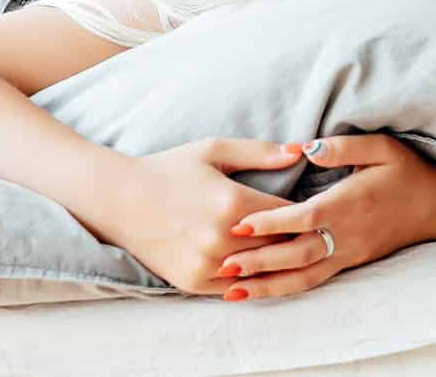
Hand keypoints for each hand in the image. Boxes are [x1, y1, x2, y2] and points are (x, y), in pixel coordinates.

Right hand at [95, 138, 304, 295]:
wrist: (118, 199)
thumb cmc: (169, 168)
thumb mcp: (214, 150)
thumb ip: (260, 152)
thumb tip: (300, 151)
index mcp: (232, 203)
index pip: (291, 215)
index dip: (307, 210)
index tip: (317, 206)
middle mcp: (221, 239)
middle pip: (281, 246)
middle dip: (296, 237)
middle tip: (310, 230)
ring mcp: (206, 265)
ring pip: (262, 270)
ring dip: (277, 260)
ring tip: (290, 248)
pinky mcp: (193, 282)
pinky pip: (237, 287)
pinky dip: (251, 277)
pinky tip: (260, 266)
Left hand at [216, 134, 435, 299]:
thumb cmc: (406, 171)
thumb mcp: (382, 147)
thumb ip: (342, 147)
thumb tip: (305, 147)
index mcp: (350, 203)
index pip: (304, 217)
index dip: (271, 222)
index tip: (239, 224)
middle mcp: (347, 234)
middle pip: (297, 253)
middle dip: (259, 261)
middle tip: (222, 264)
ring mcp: (349, 253)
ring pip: (303, 276)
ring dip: (266, 284)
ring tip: (231, 290)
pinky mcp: (349, 263)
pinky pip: (313, 281)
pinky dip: (284, 289)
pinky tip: (259, 292)